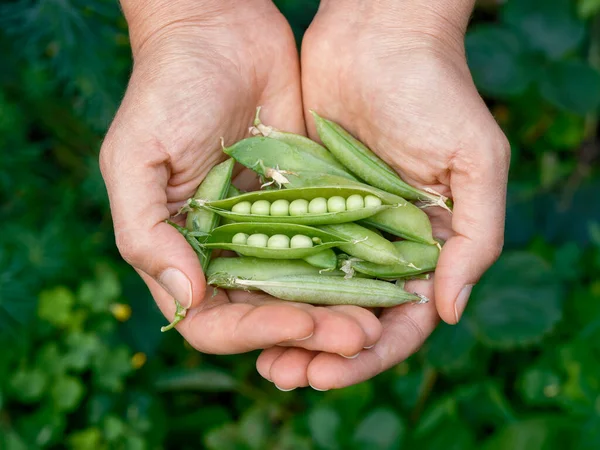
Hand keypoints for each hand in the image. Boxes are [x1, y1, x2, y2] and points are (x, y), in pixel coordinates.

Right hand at [100, 0, 380, 357]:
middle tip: (357, 336)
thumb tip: (186, 298)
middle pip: (270, 315)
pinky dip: (357, 267)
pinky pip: (334, 245)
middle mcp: (228, 252)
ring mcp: (272, 230)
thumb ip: (145, 234)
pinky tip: (389, 279)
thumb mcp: (136, 160)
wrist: (222, 33)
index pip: (213, 321)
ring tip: (380, 319)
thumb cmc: (167, 91)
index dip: (254, 333)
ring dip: (341, 309)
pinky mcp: (308, 204)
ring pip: (308, 290)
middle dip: (311, 332)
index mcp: (182, 253)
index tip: (298, 322)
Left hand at [256, 0, 509, 389]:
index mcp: (427, 246)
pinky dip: (267, 280)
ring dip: (288, 327)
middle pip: (351, 317)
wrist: (378, 34)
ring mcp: (339, 224)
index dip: (368, 353)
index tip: (329, 372)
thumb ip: (476, 237)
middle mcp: (381, 244)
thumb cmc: (436, 91)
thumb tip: (451, 313)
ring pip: (312, 292)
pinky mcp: (302, 199)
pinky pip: (283, 248)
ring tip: (260, 358)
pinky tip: (241, 304)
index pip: (402, 320)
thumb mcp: (475, 161)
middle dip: (319, 351)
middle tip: (284, 375)